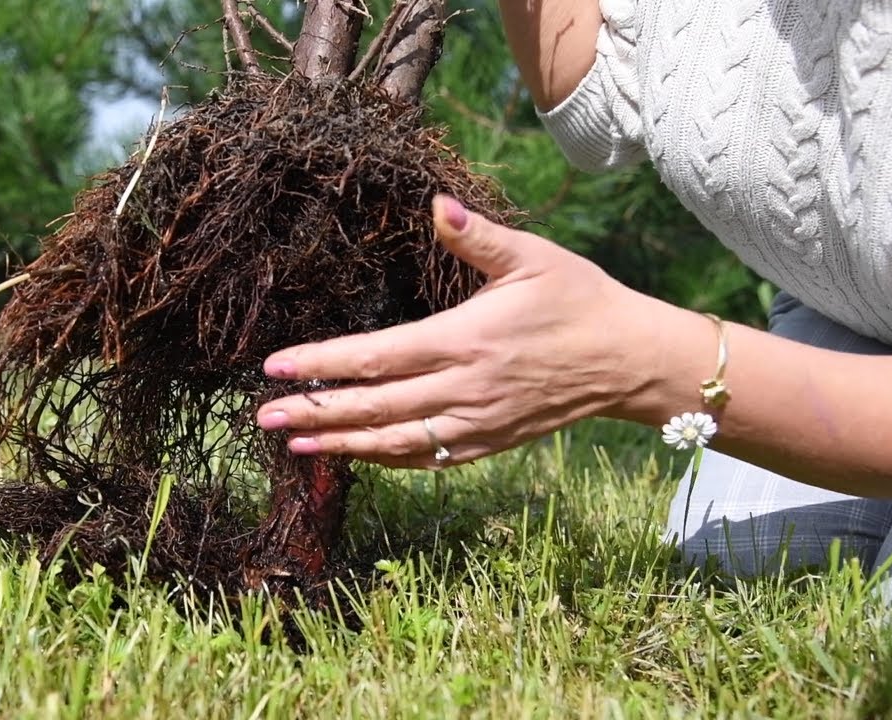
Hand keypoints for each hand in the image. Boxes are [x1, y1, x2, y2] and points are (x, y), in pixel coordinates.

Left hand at [254, 194, 657, 468]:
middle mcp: (465, 389)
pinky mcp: (490, 443)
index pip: (376, 357)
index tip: (276, 368)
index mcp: (465, 340)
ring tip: (294, 445)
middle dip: (314, 413)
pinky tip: (356, 455)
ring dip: (341, 445)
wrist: (628, 360)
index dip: (322, 364)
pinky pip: (429, 457)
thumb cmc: (579, 299)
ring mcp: (477, 423)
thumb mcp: (532, 257)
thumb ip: (476, 237)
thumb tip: (433, 204)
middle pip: (374, 408)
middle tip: (263, 416)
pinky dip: (387, 459)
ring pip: (396, 442)